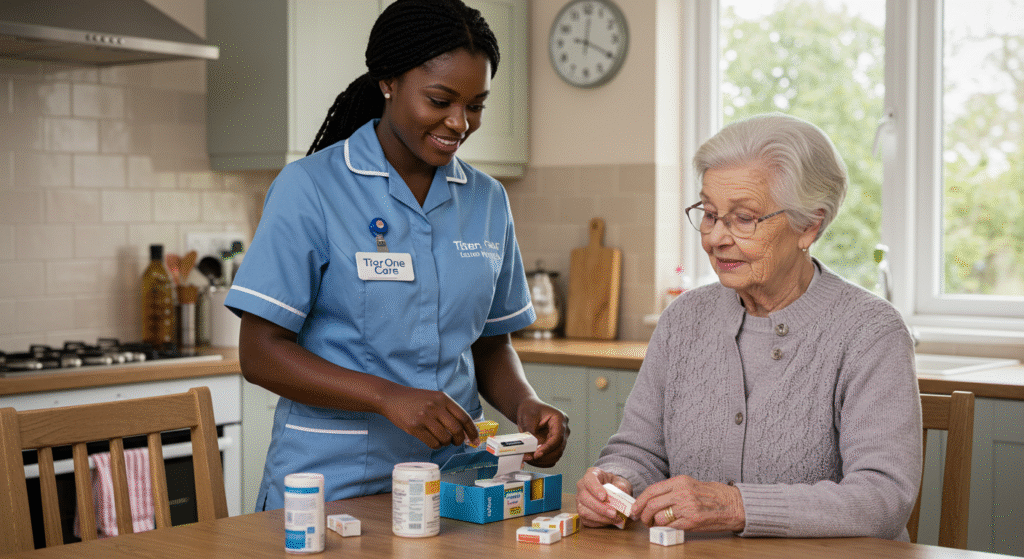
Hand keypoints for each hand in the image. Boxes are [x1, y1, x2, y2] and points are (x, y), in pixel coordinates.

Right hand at [378, 385, 478, 448]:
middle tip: (458, 442)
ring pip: (445, 438)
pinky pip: (432, 443)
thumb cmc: (415, 400)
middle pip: (456, 429)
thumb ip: (448, 410)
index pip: (464, 417)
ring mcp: (424, 417)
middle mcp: (435, 407)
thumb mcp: (434, 398)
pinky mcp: (414, 427)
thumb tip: (465, 429)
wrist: (391, 397)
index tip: (475, 439)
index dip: (472, 430)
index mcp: (443, 398)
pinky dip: (436, 445)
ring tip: (442, 440)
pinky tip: (433, 441)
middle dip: (460, 440)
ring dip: (446, 443)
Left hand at [515, 398, 568, 466]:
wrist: (529, 410)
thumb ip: (531, 435)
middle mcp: (563, 429)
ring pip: (556, 455)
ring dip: (543, 461)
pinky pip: (552, 458)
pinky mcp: (555, 445)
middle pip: (559, 449)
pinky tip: (532, 459)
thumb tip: (531, 451)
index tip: (536, 454)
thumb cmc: (530, 410)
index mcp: (559, 419)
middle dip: (544, 456)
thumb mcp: (528, 419)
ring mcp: (560, 438)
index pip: (558, 438)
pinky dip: (543, 461)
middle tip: (529, 458)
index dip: (548, 448)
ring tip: (528, 458)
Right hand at [575, 467, 632, 526]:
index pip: (589, 479)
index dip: (595, 488)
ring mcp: (580, 500)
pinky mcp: (582, 513)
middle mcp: (582, 487)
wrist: (614, 492)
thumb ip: (621, 486)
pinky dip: (599, 523)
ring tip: (615, 519)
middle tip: (613, 513)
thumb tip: (620, 492)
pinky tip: (610, 521)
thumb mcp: (621, 482)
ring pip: (583, 511)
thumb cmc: (616, 485)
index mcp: (592, 474)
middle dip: (599, 507)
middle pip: (584, 497)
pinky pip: (587, 520)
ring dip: (600, 517)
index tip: (604, 497)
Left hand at [631, 475, 745, 532]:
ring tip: (653, 524)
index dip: (639, 501)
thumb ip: (673, 490)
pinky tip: (665, 527)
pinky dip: (664, 528)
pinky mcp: (692, 521)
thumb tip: (653, 499)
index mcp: (680, 481)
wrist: (733, 505)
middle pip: (651, 504)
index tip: (635, 508)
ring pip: (659, 517)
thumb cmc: (712, 495)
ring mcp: (687, 508)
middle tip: (641, 519)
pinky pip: (670, 526)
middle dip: (642, 514)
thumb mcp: (690, 484)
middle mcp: (682, 493)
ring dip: (652, 523)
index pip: (652, 490)